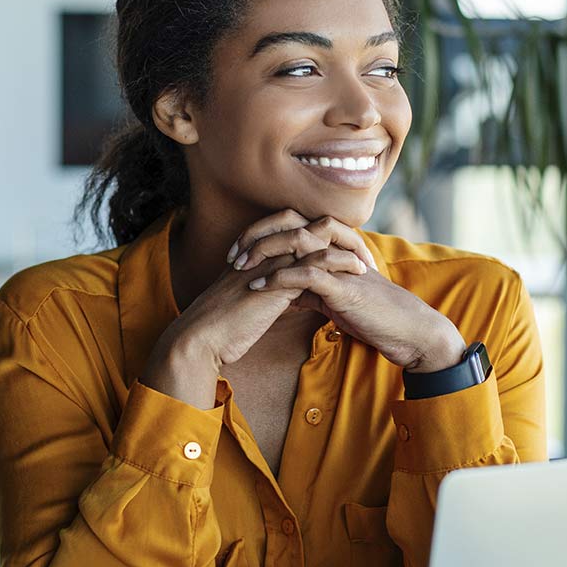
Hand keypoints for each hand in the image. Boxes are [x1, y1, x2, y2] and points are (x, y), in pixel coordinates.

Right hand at [139, 243, 365, 408]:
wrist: (200, 339)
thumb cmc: (221, 327)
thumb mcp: (248, 303)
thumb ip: (266, 291)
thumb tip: (288, 295)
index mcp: (255, 254)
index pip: (292, 230)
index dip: (319, 237)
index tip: (344, 251)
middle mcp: (262, 252)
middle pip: (305, 226)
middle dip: (336, 234)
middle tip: (361, 248)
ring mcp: (269, 264)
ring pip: (313, 239)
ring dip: (343, 247)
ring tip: (365, 260)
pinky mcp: (276, 282)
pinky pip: (314, 264)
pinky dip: (338, 265)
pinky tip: (357, 272)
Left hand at [236, 210, 466, 371]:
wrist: (405, 330)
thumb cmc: (373, 315)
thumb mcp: (334, 299)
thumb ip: (310, 291)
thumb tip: (284, 295)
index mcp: (333, 247)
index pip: (292, 225)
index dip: (262, 233)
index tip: (237, 251)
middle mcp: (336, 248)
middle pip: (290, 222)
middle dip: (257, 234)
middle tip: (232, 254)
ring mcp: (340, 264)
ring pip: (296, 241)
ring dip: (263, 252)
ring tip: (239, 267)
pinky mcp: (344, 285)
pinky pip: (306, 274)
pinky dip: (279, 279)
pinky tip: (259, 288)